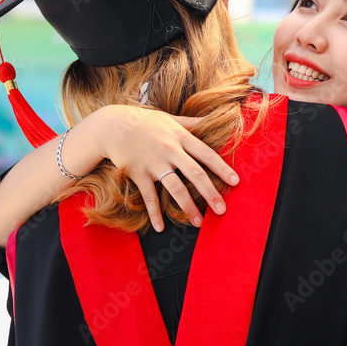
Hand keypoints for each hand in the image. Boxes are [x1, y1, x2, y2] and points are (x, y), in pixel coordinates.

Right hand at [95, 106, 238, 231]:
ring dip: (188, 207)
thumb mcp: (170, 118)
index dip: (222, 168)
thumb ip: (192, 122)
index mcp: (181, 137)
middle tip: (222, 210)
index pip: (206, 154)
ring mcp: (153, 163)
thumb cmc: (145, 121)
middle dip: (210, 193)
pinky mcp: (137, 173)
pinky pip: (148, 196)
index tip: (235, 182)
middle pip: (195, 174)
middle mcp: (170, 150)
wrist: (111, 125)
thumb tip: (213, 118)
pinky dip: (154, 213)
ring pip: (175, 188)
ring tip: (199, 222)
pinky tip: (160, 227)